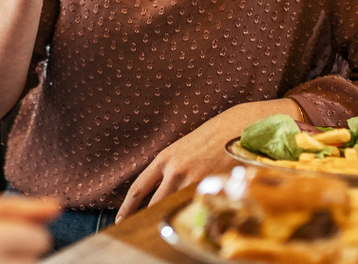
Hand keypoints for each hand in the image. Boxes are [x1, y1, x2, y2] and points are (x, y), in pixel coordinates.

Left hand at [115, 99, 303, 221]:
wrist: (236, 127)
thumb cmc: (211, 138)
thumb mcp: (184, 149)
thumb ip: (170, 168)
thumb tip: (160, 190)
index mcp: (164, 158)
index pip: (139, 188)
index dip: (127, 207)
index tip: (120, 219)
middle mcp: (175, 170)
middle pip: (155, 204)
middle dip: (150, 218)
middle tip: (144, 230)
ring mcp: (193, 180)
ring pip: (177, 208)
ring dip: (175, 217)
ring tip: (172, 227)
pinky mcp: (212, 187)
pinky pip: (198, 208)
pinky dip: (197, 216)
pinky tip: (199, 222)